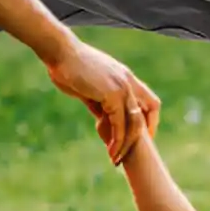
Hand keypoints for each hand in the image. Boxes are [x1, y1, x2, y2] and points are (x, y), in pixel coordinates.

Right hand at [48, 37, 159, 163]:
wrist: (59, 52)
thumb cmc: (68, 67)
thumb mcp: (90, 87)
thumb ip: (100, 101)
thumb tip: (102, 117)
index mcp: (125, 77)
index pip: (149, 100)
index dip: (149, 120)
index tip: (140, 137)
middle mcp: (128, 81)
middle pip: (149, 111)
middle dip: (143, 135)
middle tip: (130, 153)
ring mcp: (122, 87)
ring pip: (135, 122)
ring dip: (127, 144)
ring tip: (115, 159)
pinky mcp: (112, 94)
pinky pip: (120, 123)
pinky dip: (116, 140)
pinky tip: (109, 150)